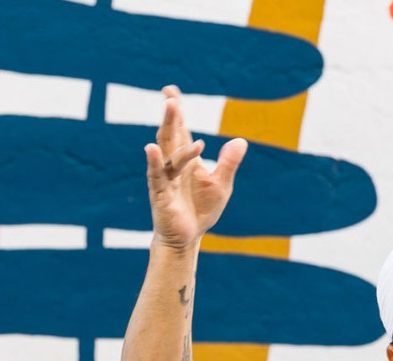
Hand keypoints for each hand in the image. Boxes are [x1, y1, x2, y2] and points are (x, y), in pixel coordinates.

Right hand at [144, 85, 247, 249]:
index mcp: (186, 159)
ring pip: (166, 150)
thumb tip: (241, 141)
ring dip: (168, 129)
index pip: (180, 130)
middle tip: (171, 97)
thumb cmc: (201, 210)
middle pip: (170, 135)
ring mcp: (165, 177)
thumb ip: (228, 163)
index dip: (176, 112)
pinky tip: (151, 148)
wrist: (188, 237)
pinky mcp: (160, 194)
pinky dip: (154, 162)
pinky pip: (156, 175)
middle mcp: (173, 164)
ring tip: (171, 109)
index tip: (170, 91)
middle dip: (171, 115)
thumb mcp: (221, 185)